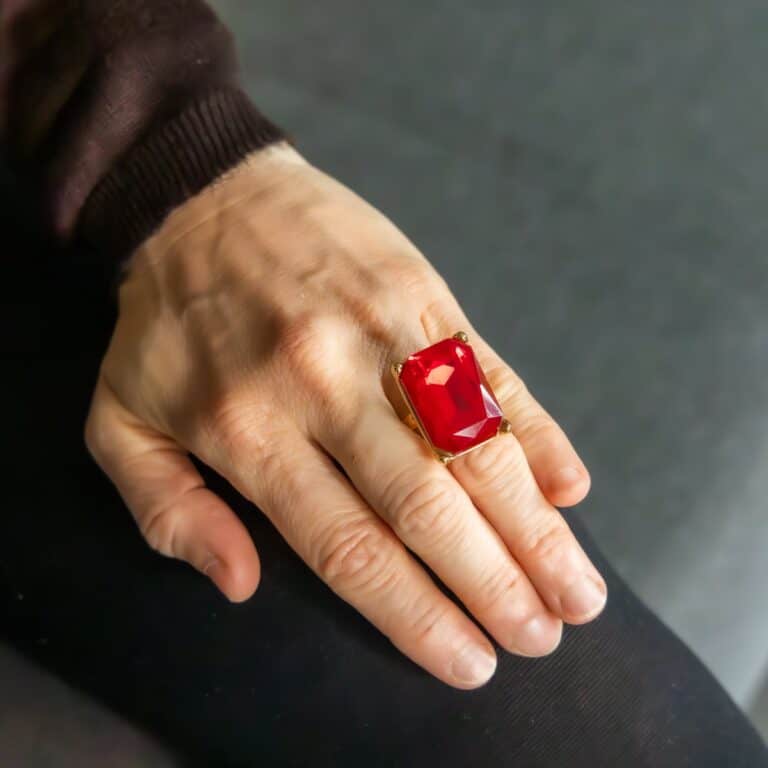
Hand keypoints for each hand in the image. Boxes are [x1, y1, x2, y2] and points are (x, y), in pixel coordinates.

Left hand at [85, 143, 605, 688]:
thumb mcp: (118, 423)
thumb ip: (168, 514)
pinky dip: (536, 432)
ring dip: (532, 526)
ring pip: (473, 445)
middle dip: (490, 583)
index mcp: (248, 430)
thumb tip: (244, 585)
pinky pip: (492, 372)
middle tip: (540, 639)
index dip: (414, 613)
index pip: (347, 545)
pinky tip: (570, 487)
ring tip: (578, 591)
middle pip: (424, 505)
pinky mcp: (421, 294)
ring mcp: (382, 333)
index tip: (467, 661)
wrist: (205, 195)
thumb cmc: (167, 324)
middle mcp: (323, 386)